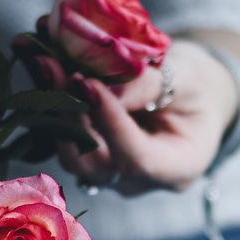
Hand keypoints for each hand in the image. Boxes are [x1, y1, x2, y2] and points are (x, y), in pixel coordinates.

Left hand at [57, 40, 238, 195]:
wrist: (193, 96)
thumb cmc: (199, 88)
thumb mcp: (189, 78)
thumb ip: (150, 83)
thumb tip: (100, 83)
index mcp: (177, 169)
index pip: (135, 158)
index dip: (108, 122)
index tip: (88, 82)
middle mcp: (138, 181)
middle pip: (94, 162)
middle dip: (70, 112)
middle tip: (50, 63)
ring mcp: (111, 173)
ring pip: (71, 151)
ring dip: (52, 105)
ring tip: (41, 58)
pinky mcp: (90, 157)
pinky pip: (64, 136)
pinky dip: (51, 101)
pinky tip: (40, 63)